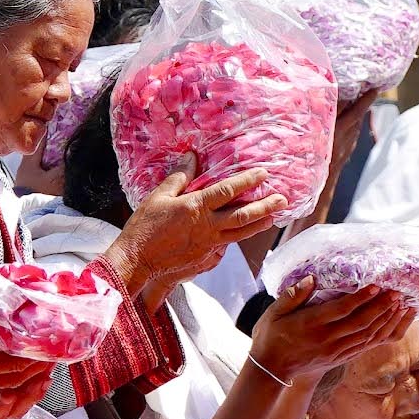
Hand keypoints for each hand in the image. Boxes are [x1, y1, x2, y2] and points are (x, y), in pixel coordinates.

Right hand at [108, 169, 294, 303]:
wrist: (136, 262)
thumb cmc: (144, 228)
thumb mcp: (158, 197)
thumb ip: (179, 177)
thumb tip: (192, 157)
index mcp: (197, 207)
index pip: (228, 190)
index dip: (248, 180)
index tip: (264, 173)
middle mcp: (208, 227)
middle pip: (244, 216)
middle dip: (266, 206)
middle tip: (282, 200)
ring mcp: (208, 246)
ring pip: (240, 234)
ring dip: (259, 225)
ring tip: (272, 218)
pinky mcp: (205, 260)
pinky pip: (225, 247)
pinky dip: (236, 239)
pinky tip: (241, 235)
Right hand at [245, 277, 417, 386]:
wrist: (272, 371)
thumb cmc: (271, 337)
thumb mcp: (273, 313)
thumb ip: (292, 295)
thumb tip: (311, 279)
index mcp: (311, 325)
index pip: (341, 310)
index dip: (360, 299)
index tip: (376, 286)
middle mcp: (327, 340)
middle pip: (360, 323)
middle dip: (381, 307)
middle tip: (397, 292)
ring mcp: (336, 351)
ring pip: (366, 336)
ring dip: (385, 320)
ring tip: (400, 304)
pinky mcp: (341, 358)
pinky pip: (365, 346)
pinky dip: (381, 334)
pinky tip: (391, 322)